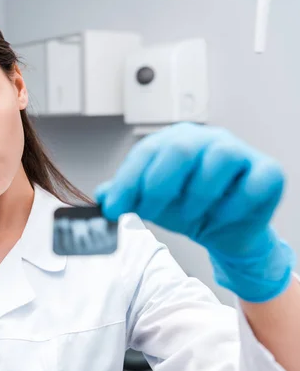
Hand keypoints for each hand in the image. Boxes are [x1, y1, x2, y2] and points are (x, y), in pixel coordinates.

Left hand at [94, 122, 295, 301]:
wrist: (222, 230)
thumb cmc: (187, 208)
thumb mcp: (150, 203)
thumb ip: (126, 195)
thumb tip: (103, 195)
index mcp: (173, 141)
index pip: (146, 152)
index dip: (128, 181)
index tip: (114, 208)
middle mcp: (206, 139)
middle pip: (182, 148)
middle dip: (159, 186)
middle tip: (150, 213)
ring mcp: (239, 152)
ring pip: (220, 159)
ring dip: (198, 196)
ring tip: (190, 216)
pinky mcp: (267, 172)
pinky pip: (254, 182)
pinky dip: (233, 205)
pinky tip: (220, 217)